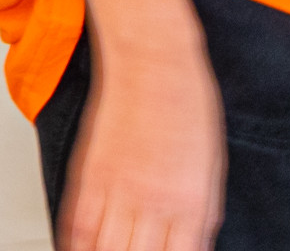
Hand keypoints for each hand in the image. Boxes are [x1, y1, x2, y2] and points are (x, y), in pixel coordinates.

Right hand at [63, 37, 225, 250]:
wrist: (153, 58)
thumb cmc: (187, 102)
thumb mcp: (211, 163)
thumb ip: (202, 213)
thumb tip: (196, 246)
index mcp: (190, 203)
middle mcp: (153, 204)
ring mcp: (117, 192)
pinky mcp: (89, 178)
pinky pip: (78, 231)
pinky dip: (79, 248)